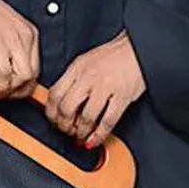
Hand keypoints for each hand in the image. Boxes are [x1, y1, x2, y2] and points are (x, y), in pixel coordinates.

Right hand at [0, 0, 40, 98]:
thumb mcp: (6, 30)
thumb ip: (12, 49)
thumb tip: (11, 75)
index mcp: (30, 33)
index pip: (37, 68)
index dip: (25, 86)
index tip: (13, 92)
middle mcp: (26, 36)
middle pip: (32, 75)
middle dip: (19, 92)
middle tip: (4, 95)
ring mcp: (13, 38)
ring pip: (22, 76)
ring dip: (9, 90)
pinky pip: (5, 72)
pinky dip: (0, 85)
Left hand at [45, 29, 145, 147]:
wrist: (137, 47)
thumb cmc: (113, 55)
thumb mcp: (86, 61)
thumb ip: (73, 79)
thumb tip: (61, 102)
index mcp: (77, 67)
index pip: (54, 94)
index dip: (51, 113)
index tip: (54, 121)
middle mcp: (89, 77)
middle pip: (66, 108)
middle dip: (64, 126)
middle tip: (67, 131)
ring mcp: (106, 86)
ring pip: (86, 118)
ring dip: (81, 133)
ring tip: (81, 137)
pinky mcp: (122, 96)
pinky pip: (108, 121)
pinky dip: (99, 135)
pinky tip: (94, 140)